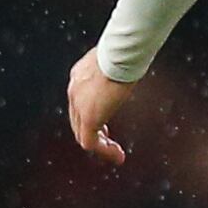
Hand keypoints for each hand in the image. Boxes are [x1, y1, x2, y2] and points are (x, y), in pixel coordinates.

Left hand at [66, 50, 133, 164]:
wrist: (120, 54)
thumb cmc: (125, 52)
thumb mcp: (117, 61)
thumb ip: (118, 69)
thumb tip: (133, 68)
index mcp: (79, 75)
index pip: (79, 102)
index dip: (92, 114)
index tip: (105, 122)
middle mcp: (74, 90)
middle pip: (77, 120)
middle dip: (94, 132)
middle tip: (108, 141)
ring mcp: (79, 104)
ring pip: (82, 134)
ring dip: (99, 145)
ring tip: (115, 152)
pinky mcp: (89, 116)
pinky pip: (90, 142)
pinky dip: (104, 150)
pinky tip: (117, 155)